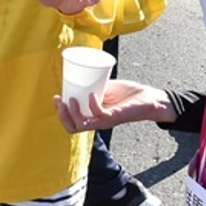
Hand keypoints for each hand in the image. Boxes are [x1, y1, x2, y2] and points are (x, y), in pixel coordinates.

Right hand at [54, 79, 172, 132]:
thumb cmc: (130, 94)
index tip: (56, 97)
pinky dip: (92, 105)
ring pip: (82, 125)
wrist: (150, 98)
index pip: (72, 122)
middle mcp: (98, 122)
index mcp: (93, 117)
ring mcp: (106, 121)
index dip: (60, 113)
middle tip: (59, 101)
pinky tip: (91, 95)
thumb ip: (94, 87)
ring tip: (70, 99)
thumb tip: (81, 77)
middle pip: (72, 127)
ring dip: (72, 113)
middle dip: (62, 115)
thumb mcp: (106, 89)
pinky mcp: (115, 117)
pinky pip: (99, 115)